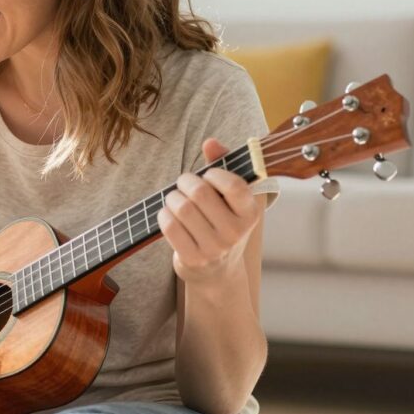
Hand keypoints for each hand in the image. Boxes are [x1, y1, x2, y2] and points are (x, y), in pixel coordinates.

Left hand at [158, 138, 262, 284]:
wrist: (218, 272)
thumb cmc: (222, 224)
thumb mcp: (230, 198)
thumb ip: (223, 165)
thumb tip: (210, 142)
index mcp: (250, 213)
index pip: (234, 185)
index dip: (214, 174)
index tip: (207, 175)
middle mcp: (235, 232)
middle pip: (200, 193)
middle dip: (185, 182)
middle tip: (183, 184)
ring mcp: (215, 248)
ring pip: (182, 208)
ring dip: (172, 197)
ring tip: (174, 199)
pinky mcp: (193, 258)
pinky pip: (170, 227)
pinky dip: (163, 215)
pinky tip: (167, 214)